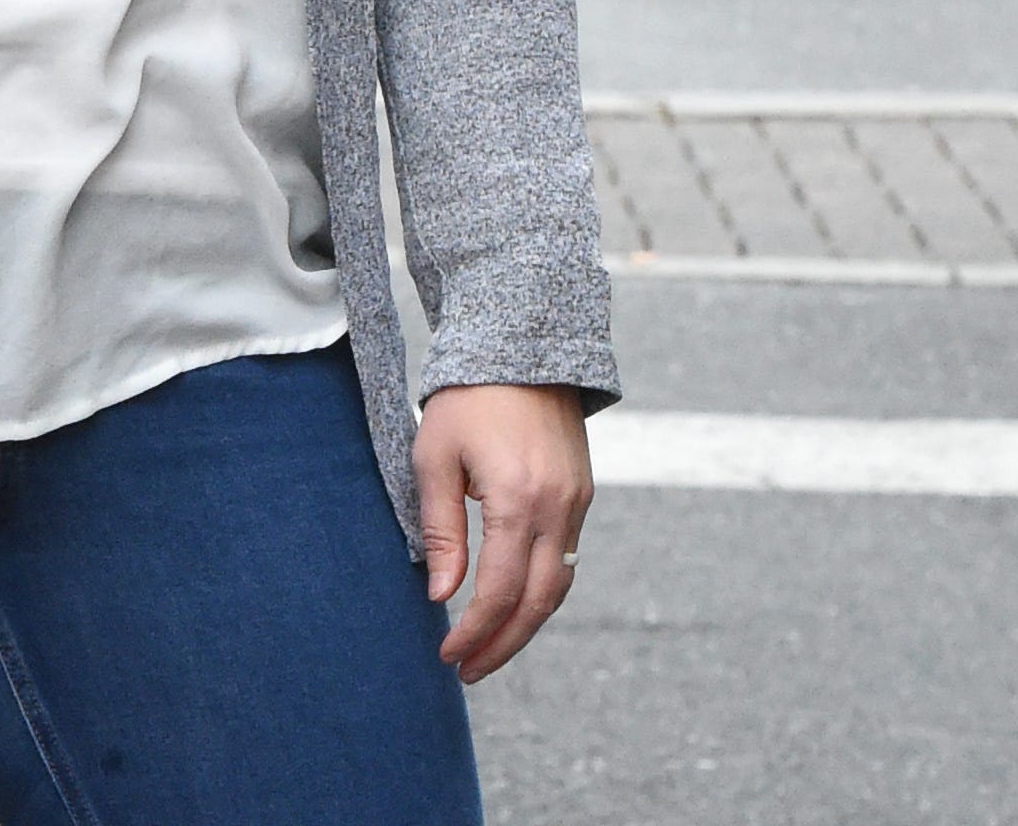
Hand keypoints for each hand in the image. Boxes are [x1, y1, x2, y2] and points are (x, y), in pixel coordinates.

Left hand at [413, 383, 593, 683]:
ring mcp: (577, 502)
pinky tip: (512, 603)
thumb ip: (441, 529)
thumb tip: (441, 594)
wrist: (522, 346)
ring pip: (559, 586)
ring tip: (489, 649)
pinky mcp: (582, 494)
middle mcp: (558, 508)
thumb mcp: (435, 457)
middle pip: (538, 602)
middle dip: (503, 644)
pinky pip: (566, 558)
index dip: (474, 631)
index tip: (447, 654)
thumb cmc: (467, 398)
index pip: (499, 591)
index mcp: (518, 500)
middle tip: (469, 670)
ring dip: (525, 624)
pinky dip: (541, 591)